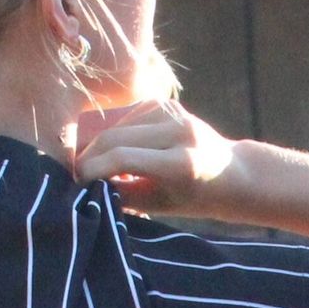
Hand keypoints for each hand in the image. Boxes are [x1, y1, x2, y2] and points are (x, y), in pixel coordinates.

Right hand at [72, 100, 237, 214]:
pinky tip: (117, 155)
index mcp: (182, 162)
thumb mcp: (159, 205)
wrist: (231, 172)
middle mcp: (179, 130)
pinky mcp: (165, 102)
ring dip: (99, 147)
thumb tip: (85, 185)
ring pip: (115, 126)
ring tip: (98, 170)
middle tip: (77, 176)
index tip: (77, 184)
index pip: (122, 158)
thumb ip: (122, 195)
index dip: (93, 170)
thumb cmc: (194, 197)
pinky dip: (114, 136)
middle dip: (88, 157)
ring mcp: (172, 111)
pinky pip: (125, 119)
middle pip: (114, 138)